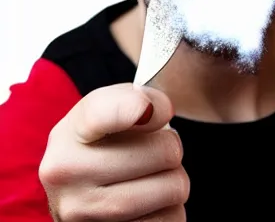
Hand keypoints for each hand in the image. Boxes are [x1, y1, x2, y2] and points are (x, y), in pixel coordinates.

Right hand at [39, 83, 188, 220]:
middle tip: (154, 151)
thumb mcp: (112, 109)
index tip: (147, 109)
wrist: (81, 191)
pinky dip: (170, 210)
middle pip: (163, 151)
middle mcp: (68, 174)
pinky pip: (171, 220)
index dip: (134, 107)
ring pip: (172, 188)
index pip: (101, 113)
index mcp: (71, 133)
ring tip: (152, 177)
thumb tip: (154, 112)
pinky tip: (148, 204)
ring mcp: (83, 215)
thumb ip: (137, 97)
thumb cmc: (106, 142)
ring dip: (175, 181)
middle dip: (171, 148)